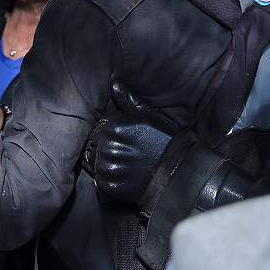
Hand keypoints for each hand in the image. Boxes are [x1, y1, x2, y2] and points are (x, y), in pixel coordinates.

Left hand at [87, 82, 175, 203]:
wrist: (177, 172)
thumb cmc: (163, 140)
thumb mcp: (148, 115)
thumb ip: (128, 100)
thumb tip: (114, 84)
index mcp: (113, 128)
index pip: (96, 130)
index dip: (106, 135)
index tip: (121, 141)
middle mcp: (107, 147)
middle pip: (93, 145)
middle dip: (103, 148)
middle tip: (125, 154)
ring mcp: (108, 167)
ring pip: (93, 162)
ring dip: (104, 163)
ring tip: (125, 165)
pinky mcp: (109, 185)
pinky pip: (98, 180)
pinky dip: (106, 178)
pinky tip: (123, 176)